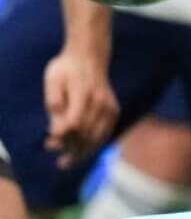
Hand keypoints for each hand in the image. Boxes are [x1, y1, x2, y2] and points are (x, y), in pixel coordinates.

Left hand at [44, 50, 119, 168]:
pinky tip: (82, 153)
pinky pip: (105, 134)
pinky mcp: (114, 110)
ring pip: (97, 137)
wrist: (89, 56)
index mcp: (83, 93)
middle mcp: (100, 102)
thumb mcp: (53, 80)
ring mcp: (109, 107)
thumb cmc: (66, 69)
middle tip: (56, 158)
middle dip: (69, 149)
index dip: (62, 138)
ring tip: (67, 162)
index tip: (48, 144)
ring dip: (82, 153)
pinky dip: (94, 146)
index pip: (74, 124)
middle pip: (86, 134)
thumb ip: (54, 103)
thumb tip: (56, 130)